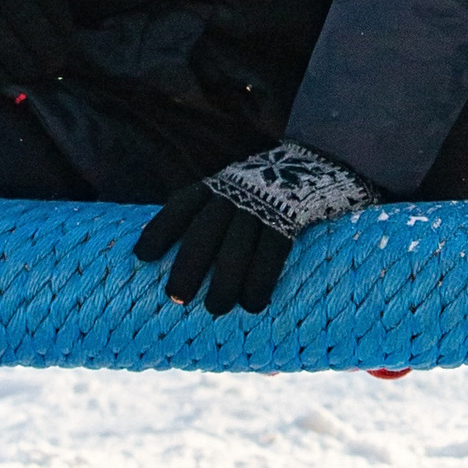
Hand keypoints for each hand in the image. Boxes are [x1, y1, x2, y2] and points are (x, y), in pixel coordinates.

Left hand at [133, 142, 376, 318]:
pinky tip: (253, 304)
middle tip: (176, 298)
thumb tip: (182, 264)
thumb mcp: (237, 192)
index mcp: (219, 185)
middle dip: (188, 264)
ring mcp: (265, 202)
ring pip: (237, 245)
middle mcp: (237, 191)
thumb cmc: (270, 193)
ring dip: (224, 281)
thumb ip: (216, 219)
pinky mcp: (293, 215)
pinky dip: (260, 280)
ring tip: (216, 309)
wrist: (326, 159)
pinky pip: (272, 251)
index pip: (183, 205)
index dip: (161, 229)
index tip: (142, 257)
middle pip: (205, 230)